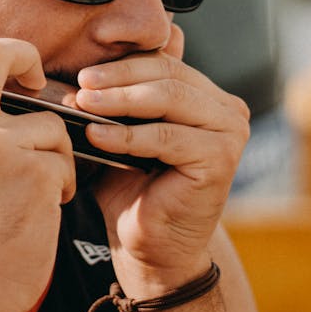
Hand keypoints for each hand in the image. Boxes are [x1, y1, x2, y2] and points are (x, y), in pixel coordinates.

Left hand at [75, 25, 249, 294]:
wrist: (152, 248)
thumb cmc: (134, 189)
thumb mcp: (124, 133)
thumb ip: (122, 97)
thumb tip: (92, 64)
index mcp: (206, 96)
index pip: (163, 63)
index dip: (121, 65)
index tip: (82, 73)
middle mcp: (226, 109)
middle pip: (167, 75)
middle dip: (118, 77)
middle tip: (81, 84)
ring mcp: (229, 132)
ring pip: (168, 99)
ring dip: (120, 100)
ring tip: (83, 104)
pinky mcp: (221, 158)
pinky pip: (167, 137)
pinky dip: (128, 135)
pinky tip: (96, 136)